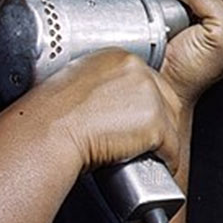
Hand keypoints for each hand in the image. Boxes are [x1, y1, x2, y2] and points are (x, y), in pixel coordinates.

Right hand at [17, 47, 186, 173]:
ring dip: (163, 141)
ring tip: (145, 154)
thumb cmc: (51, 114)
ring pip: (172, 122)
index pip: (149, 81)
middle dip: (159, 122)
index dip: (145, 105)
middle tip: (142, 141)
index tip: (138, 119)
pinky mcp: (155, 123)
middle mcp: (138, 70)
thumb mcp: (74, 82)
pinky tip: (155, 164)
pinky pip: (173, 147)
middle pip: (167, 99)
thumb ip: (97, 84)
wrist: (49, 132)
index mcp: (118, 57)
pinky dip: (167, 160)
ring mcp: (150, 95)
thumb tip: (105, 101)